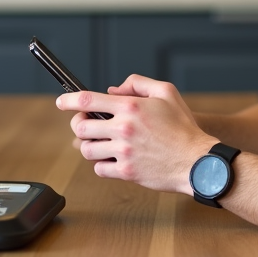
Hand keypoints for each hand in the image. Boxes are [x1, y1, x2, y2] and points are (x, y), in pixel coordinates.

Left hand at [56, 74, 217, 194]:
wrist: (197, 161)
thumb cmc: (183, 127)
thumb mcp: (167, 92)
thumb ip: (138, 84)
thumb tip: (112, 90)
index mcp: (131, 107)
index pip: (87, 100)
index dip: (68, 100)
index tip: (60, 101)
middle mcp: (124, 129)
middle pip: (80, 128)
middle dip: (79, 125)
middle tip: (86, 125)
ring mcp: (123, 152)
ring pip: (87, 149)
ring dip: (90, 145)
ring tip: (102, 142)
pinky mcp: (126, 172)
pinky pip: (99, 169)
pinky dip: (102, 164)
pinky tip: (113, 158)